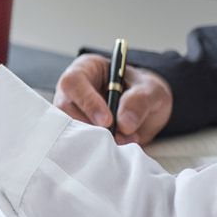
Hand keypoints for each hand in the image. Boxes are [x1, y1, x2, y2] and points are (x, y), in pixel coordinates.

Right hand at [53, 54, 173, 144]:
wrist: (147, 112)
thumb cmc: (145, 91)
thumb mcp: (151, 89)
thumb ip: (140, 100)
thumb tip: (124, 123)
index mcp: (86, 69)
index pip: (74, 82)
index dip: (88, 102)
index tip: (107, 121)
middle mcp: (72, 91)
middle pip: (66, 109)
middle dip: (92, 126)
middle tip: (118, 137)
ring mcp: (71, 113)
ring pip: (69, 128)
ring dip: (94, 139)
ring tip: (121, 141)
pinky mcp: (75, 133)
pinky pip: (77, 142)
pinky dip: (95, 147)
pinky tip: (113, 148)